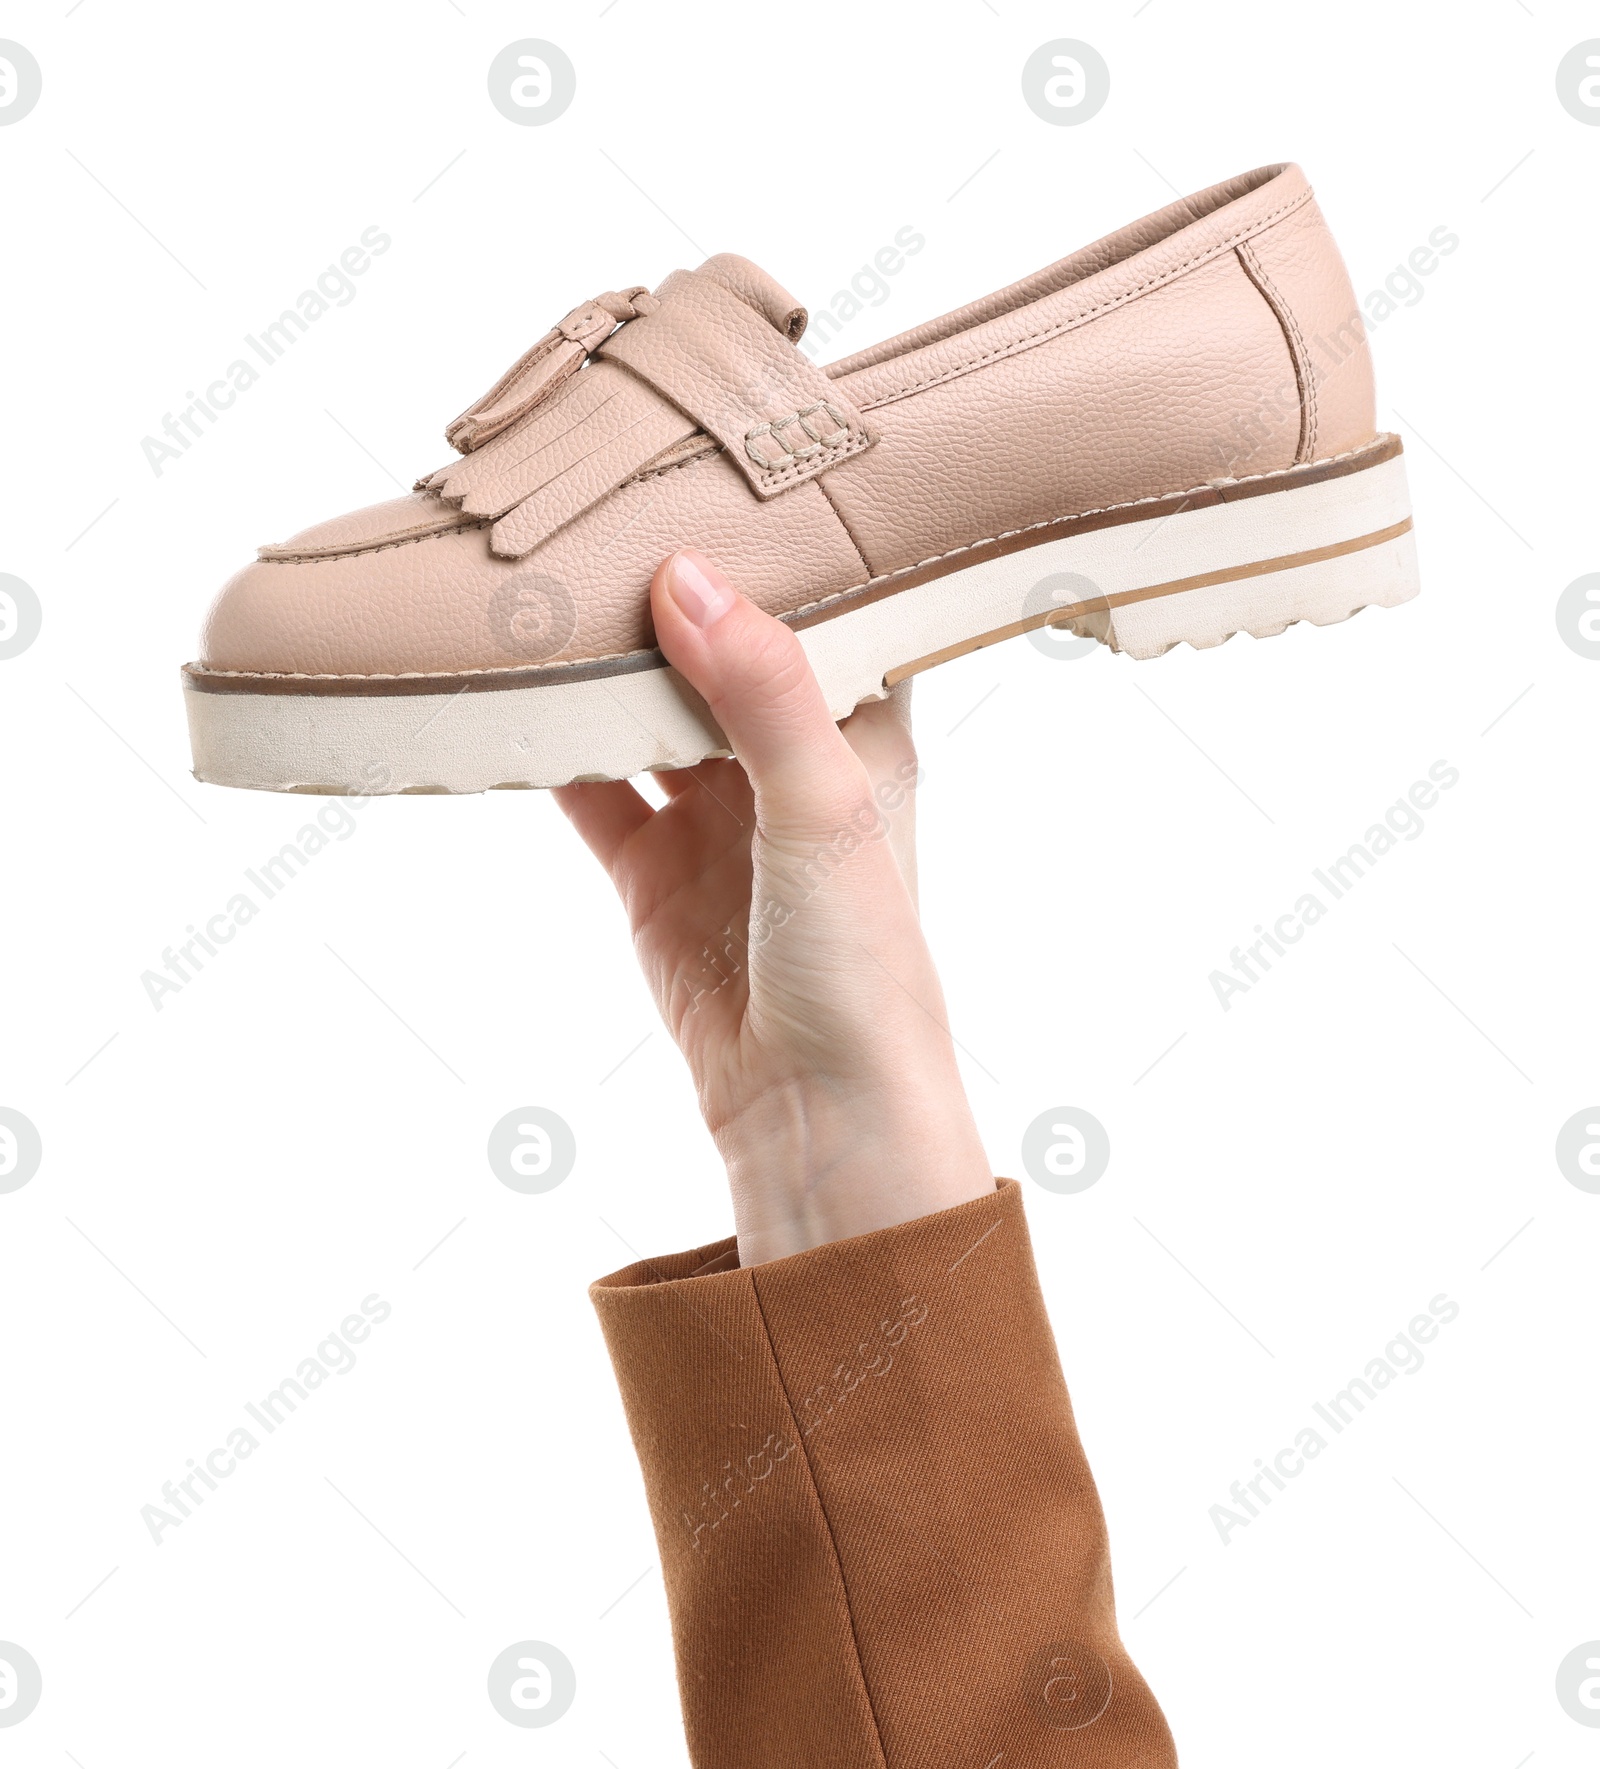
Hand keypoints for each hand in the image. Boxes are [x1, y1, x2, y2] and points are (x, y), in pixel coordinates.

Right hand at [554, 549, 993, 1264]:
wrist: (816, 1110)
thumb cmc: (861, 965)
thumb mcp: (825, 812)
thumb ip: (763, 695)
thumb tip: (686, 577)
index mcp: (860, 727)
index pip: (811, 603)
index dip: (763, 540)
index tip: (696, 462)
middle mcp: (785, 759)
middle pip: (709, 649)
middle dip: (654, 591)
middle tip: (584, 507)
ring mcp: (713, 813)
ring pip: (640, 710)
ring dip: (594, 665)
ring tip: (530, 588)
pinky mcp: (652, 868)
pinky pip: (591, 787)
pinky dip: (550, 746)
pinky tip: (503, 694)